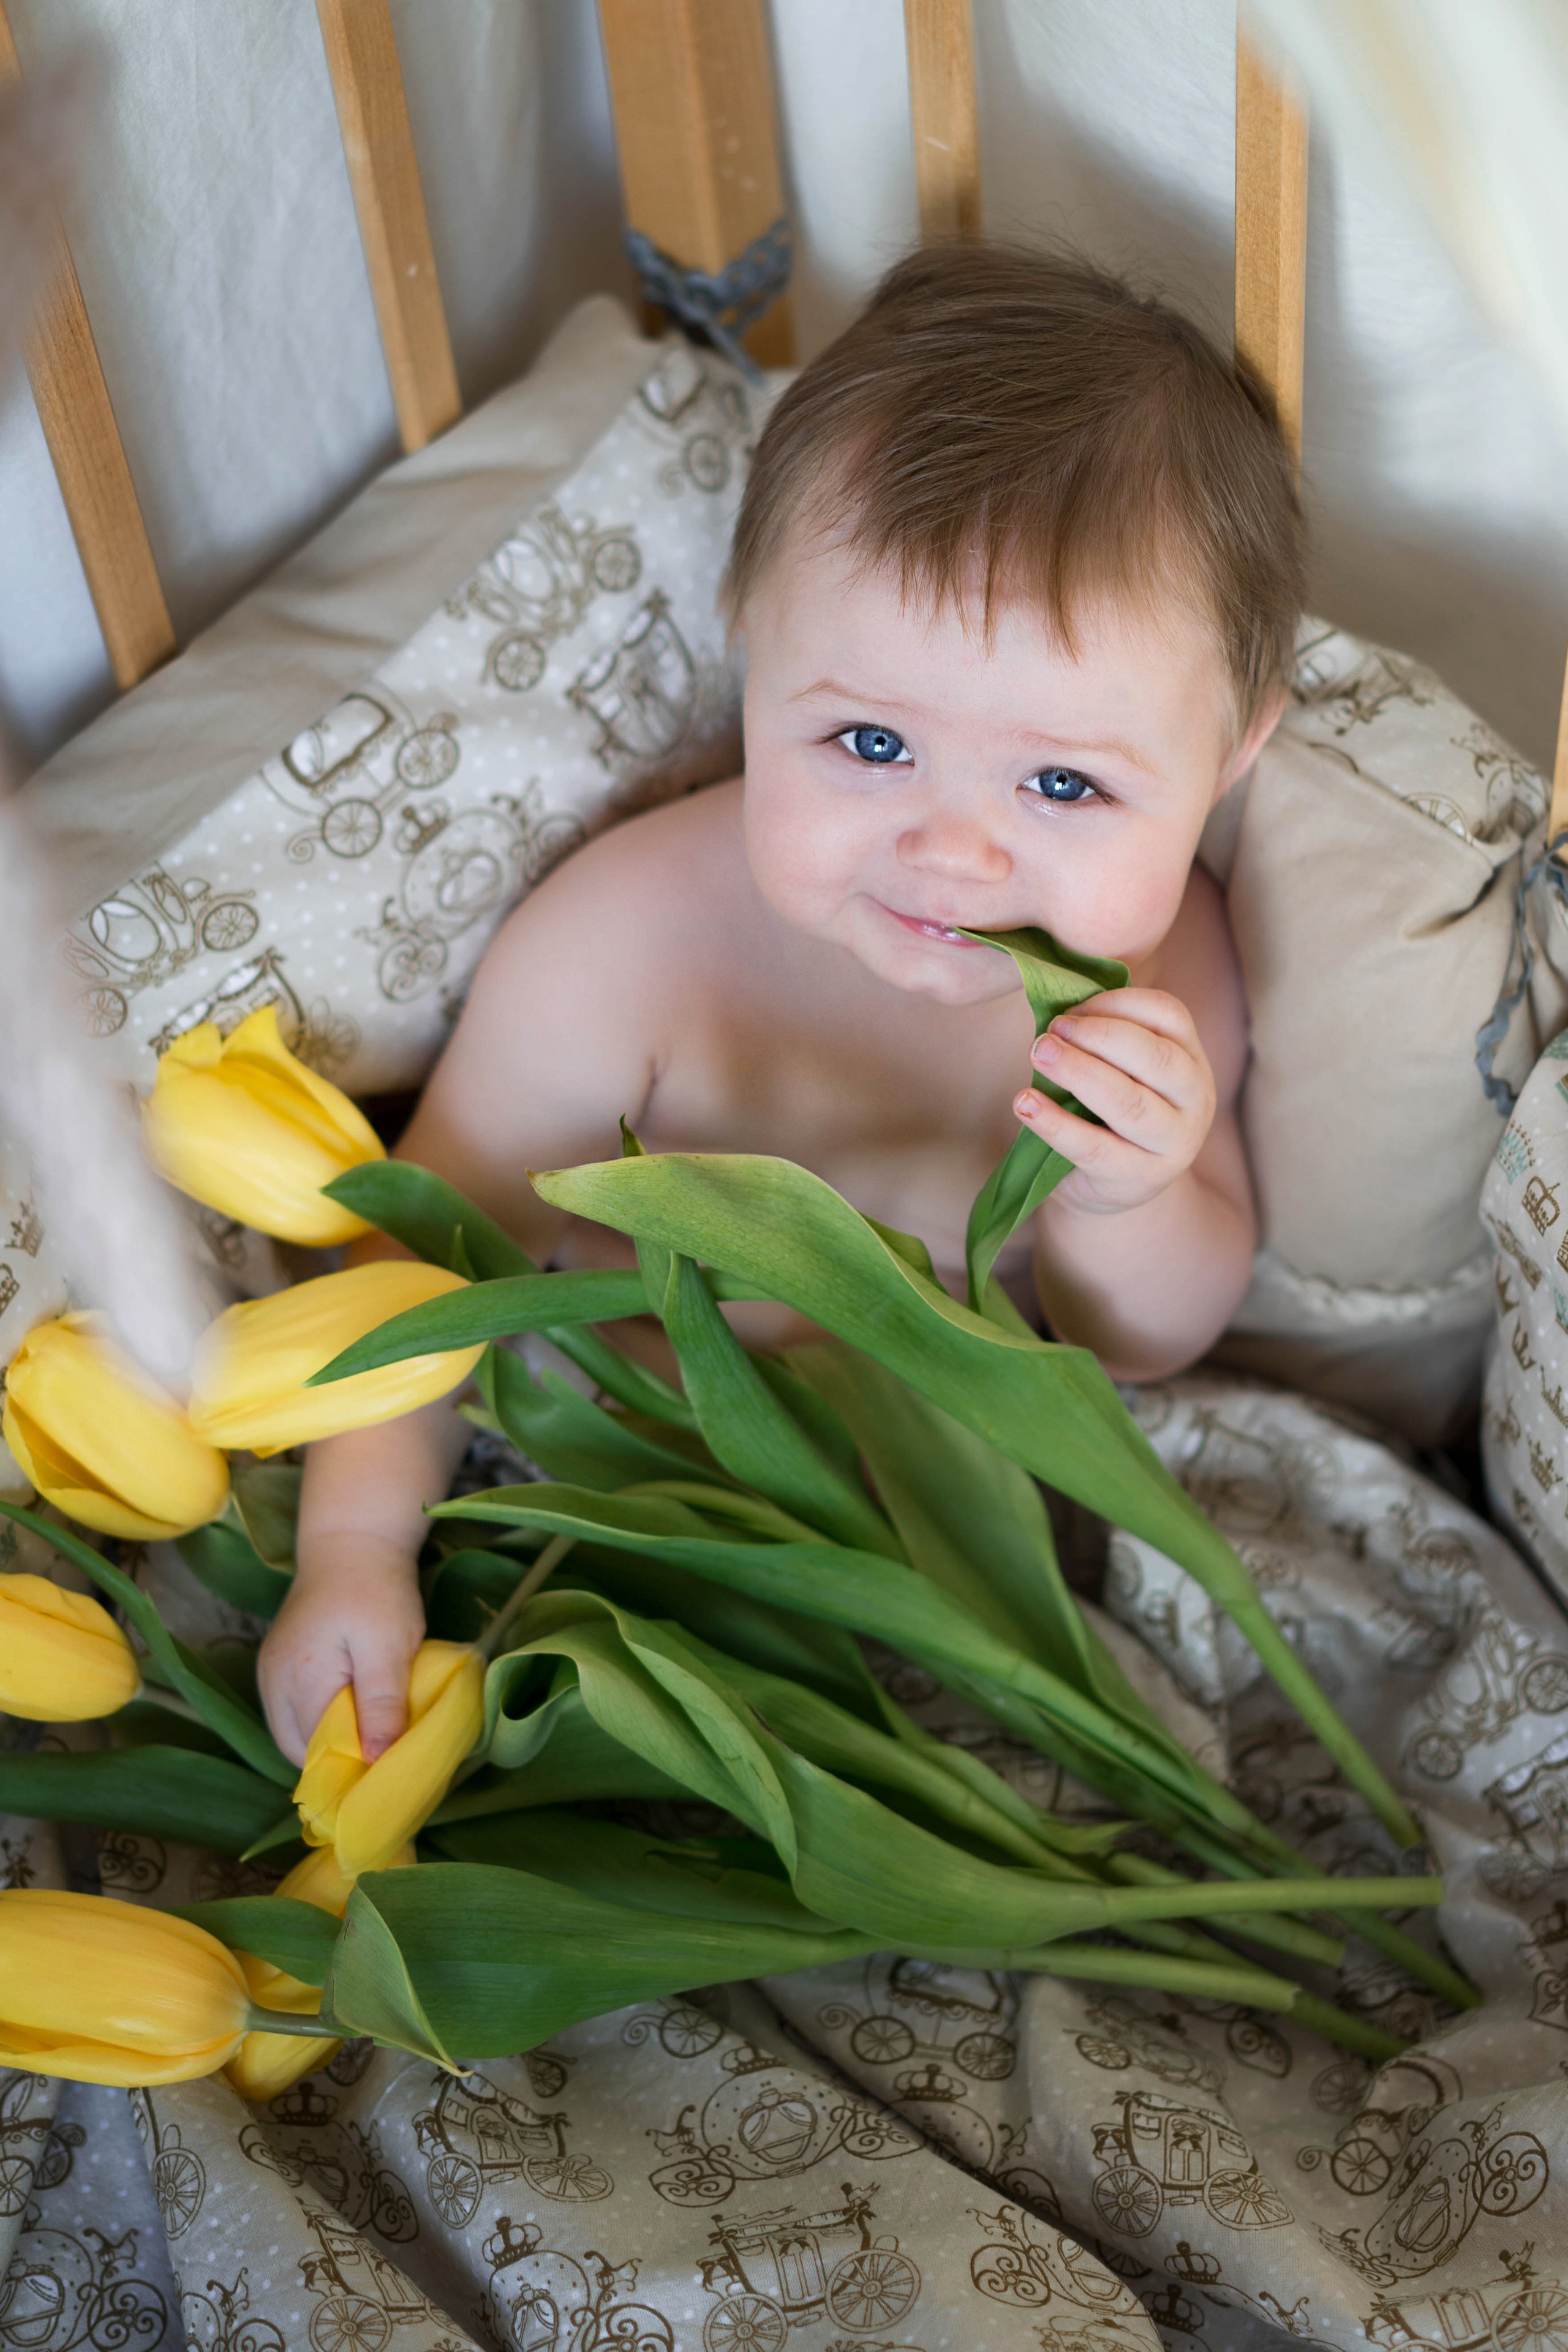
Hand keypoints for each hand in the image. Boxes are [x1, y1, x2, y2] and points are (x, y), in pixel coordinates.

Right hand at [258, 1534, 424, 1767]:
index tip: (388, 1772)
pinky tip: (354, 1712)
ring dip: (332, 1741)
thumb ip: (382, 1704)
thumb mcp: (390, 1646)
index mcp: (298, 1682)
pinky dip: (322, 1722)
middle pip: (301, 1751)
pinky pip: (295, 1714)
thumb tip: (376, 1762)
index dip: (352, 1771)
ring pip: (297, 1735)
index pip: (318, 1755)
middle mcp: (272, 1684)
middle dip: (340, 1761)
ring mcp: (270, 1675)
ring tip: (373, 1732)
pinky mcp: (277, 1667)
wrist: (352, 1541)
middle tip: (385, 1754)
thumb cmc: (377, 1590)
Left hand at [1012, 987, 1217, 1215]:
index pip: (1168, 1014)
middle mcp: (1194, 1099)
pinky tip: (1025, 1103)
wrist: (1116, 1187)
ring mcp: (1173, 1144)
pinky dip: (1055, 1123)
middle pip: (1155, 1057)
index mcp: (1192, 1058)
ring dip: (1078, 1072)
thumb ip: (1103, 1039)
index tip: (1070, 1009)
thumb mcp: (1121, 1070)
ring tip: (1037, 1055)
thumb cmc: (1111, 1113)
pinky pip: (1094, 1148)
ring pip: (1129, 1103)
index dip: (1117, 1003)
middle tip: (1049, 1032)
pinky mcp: (1139, 1179)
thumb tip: (1056, 1009)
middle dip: (1098, 1036)